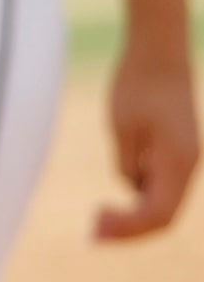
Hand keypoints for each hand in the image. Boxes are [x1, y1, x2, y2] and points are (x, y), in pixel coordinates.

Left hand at [94, 43, 198, 240]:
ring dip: (134, 212)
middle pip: (164, 214)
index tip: (95, 230)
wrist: (159, 48)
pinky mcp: (177, 147)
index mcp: (178, 163)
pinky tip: (116, 188)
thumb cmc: (137, 82)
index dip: (127, 229)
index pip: (157, 215)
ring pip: (163, 199)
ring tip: (100, 216)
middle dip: (130, 228)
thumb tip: (130, 187)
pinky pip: (160, 181)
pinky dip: (139, 191)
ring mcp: (185, 156)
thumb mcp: (123, 127)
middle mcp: (188, 165)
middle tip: (93, 233)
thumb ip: (128, 163)